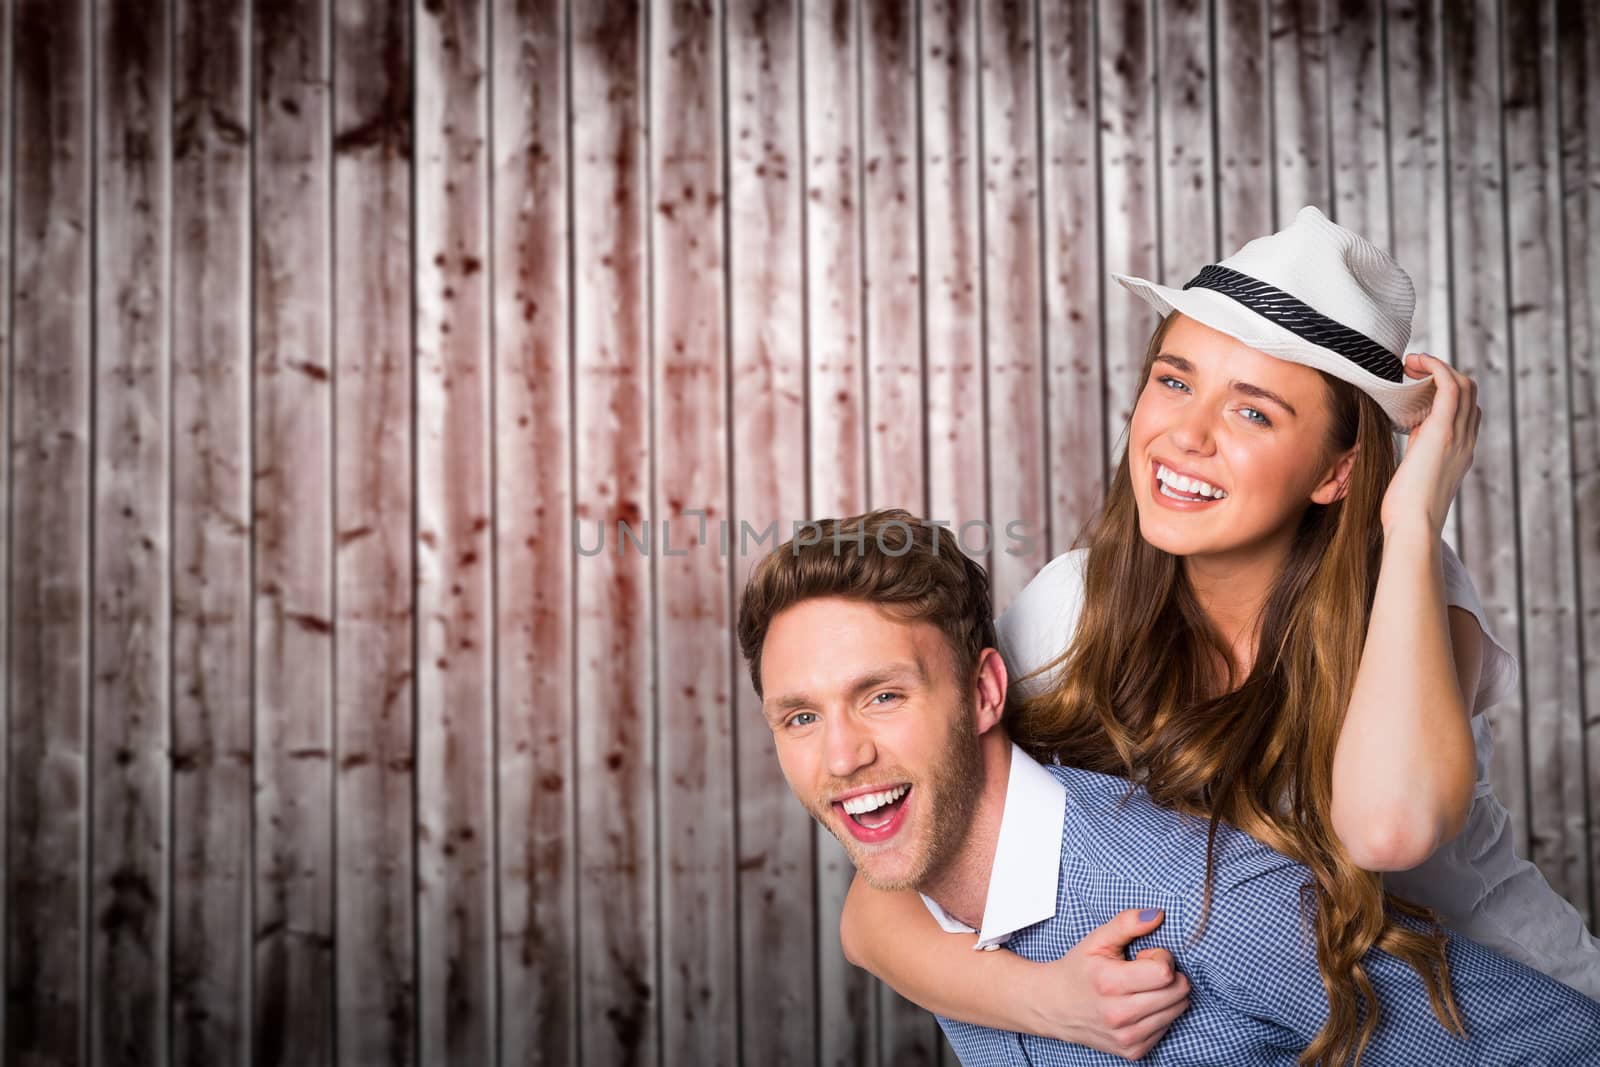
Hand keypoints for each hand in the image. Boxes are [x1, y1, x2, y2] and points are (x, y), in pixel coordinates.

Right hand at [1031, 908, 1190, 1059]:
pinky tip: (1139, 1005)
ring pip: (1177, 1010)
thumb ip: (1127, 923)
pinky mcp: (1133, 1051)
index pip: (1164, 973)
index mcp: (1109, 984)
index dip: (1161, 958)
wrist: (1054, 1006)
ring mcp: (1127, 1037)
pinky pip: (1168, 1027)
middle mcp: (1119, 1015)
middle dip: (1168, 975)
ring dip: (1166, 994)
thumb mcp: (1097, 940)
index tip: (1144, 956)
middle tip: (1143, 971)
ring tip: (1140, 988)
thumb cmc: (1079, 970)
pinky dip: (1160, 1013)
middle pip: (1177, 992)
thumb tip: (1158, 915)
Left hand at [1380, 353, 1480, 537]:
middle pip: (1468, 392)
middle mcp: (1465, 441)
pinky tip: (1416, 363)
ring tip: (1410, 363)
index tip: (1416, 387)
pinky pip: (1449, 386)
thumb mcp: (1414, 478)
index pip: (1465, 410)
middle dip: (1442, 373)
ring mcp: (1458, 436)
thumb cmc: (1404, 512)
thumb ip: (1418, 458)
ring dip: (1437, 366)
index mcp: (1459, 452)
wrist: (1412, 528)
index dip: (1444, 392)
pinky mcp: (1443, 432)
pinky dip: (1435, 367)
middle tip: (1411, 370)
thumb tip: (1407, 449)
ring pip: (1463, 385)